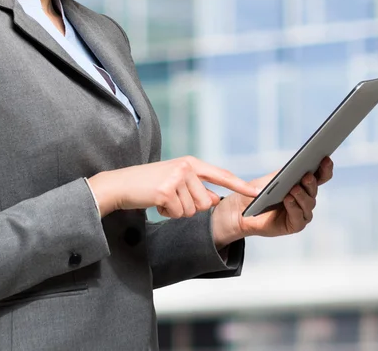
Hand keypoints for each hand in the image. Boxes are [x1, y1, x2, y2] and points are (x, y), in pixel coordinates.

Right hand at [88, 156, 258, 217]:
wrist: (120, 185)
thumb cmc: (148, 185)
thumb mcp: (175, 181)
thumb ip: (197, 188)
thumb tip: (215, 200)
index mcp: (191, 163)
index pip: (220, 175)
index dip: (239, 185)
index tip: (256, 192)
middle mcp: (186, 168)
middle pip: (206, 202)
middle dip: (190, 207)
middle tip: (171, 198)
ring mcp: (176, 178)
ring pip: (192, 210)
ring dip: (177, 211)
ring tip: (162, 199)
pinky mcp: (166, 191)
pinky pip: (178, 213)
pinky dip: (167, 213)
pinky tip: (156, 203)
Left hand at [211, 157, 333, 247]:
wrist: (243, 210)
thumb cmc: (259, 192)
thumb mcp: (272, 178)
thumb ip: (284, 173)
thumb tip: (297, 166)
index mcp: (304, 184)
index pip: (321, 176)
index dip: (325, 168)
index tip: (325, 158)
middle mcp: (306, 198)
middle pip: (314, 189)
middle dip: (311, 182)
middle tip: (306, 175)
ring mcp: (302, 212)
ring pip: (308, 203)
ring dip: (301, 196)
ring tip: (293, 188)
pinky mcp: (295, 224)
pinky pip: (299, 217)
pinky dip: (294, 208)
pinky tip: (288, 200)